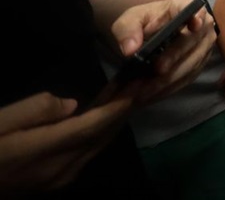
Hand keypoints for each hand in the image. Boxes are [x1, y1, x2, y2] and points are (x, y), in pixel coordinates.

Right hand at [0, 93, 131, 192]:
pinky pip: (86, 154)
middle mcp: (58, 170)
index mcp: (42, 151)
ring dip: (115, 121)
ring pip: (96, 147)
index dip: (116, 107)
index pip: (91, 127)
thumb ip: (36, 109)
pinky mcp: (53, 183)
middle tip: (145, 84)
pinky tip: (105, 118)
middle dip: (124, 110)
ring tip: (133, 95)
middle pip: (100, 137)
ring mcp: (57, 180)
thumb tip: (72, 106)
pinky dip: (100, 133)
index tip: (138, 85)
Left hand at [113, 0, 217, 105]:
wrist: (157, 32)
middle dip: (174, 58)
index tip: (194, 25)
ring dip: (169, 79)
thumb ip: (127, 29)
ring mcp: (205, 46)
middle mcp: (203, 26)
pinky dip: (170, 87)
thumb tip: (131, 49)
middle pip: (192, 43)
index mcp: (187, 7)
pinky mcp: (201, 64)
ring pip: (191, 64)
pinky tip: (152, 94)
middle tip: (155, 71)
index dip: (197, 18)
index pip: (197, 11)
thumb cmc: (147, 22)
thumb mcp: (131, 19)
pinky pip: (188, 77)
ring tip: (144, 91)